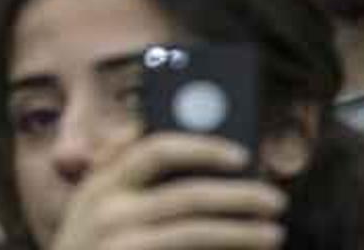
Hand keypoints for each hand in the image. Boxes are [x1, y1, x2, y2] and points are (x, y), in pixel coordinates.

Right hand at [50, 134, 285, 249]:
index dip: (204, 147)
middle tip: (274, 199)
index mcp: (101, 183)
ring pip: (195, 232)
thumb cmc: (88, 247)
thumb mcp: (89, 204)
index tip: (242, 155)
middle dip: (239, 196)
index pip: (157, 149)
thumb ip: (116, 166)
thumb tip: (140, 126)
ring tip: (273, 234)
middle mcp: (107, 212)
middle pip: (188, 194)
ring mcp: (118, 247)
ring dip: (242, 232)